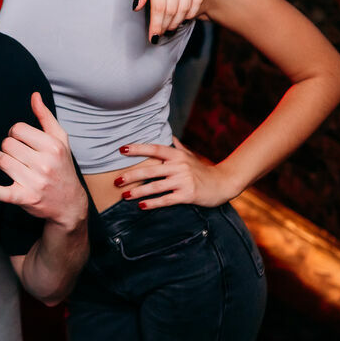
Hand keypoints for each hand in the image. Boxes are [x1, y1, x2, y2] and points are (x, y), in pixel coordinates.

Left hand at [0, 92, 87, 230]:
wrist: (69, 203)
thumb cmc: (62, 166)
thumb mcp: (60, 140)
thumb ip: (45, 117)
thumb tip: (34, 95)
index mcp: (53, 146)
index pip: (18, 129)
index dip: (15, 134)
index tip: (21, 142)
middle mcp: (45, 163)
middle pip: (7, 144)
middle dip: (8, 148)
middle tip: (17, 155)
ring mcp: (35, 182)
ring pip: (2, 161)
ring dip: (0, 161)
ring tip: (10, 165)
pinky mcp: (25, 198)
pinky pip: (3, 192)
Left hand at [113, 138, 244, 208]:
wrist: (223, 183)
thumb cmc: (203, 170)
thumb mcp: (190, 155)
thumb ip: (177, 146)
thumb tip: (168, 134)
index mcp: (177, 155)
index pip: (154, 148)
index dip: (137, 148)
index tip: (121, 149)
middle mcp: (179, 166)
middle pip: (149, 170)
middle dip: (131, 175)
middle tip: (116, 181)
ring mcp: (183, 180)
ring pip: (155, 186)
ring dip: (138, 192)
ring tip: (124, 196)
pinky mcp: (188, 195)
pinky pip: (166, 199)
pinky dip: (152, 203)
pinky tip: (141, 206)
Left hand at [134, 0, 203, 39]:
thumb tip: (137, 8)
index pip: (160, 8)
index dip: (156, 25)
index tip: (152, 37)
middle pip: (173, 10)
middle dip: (165, 26)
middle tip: (159, 34)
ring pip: (186, 7)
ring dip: (178, 21)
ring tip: (168, 27)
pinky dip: (191, 11)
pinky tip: (183, 16)